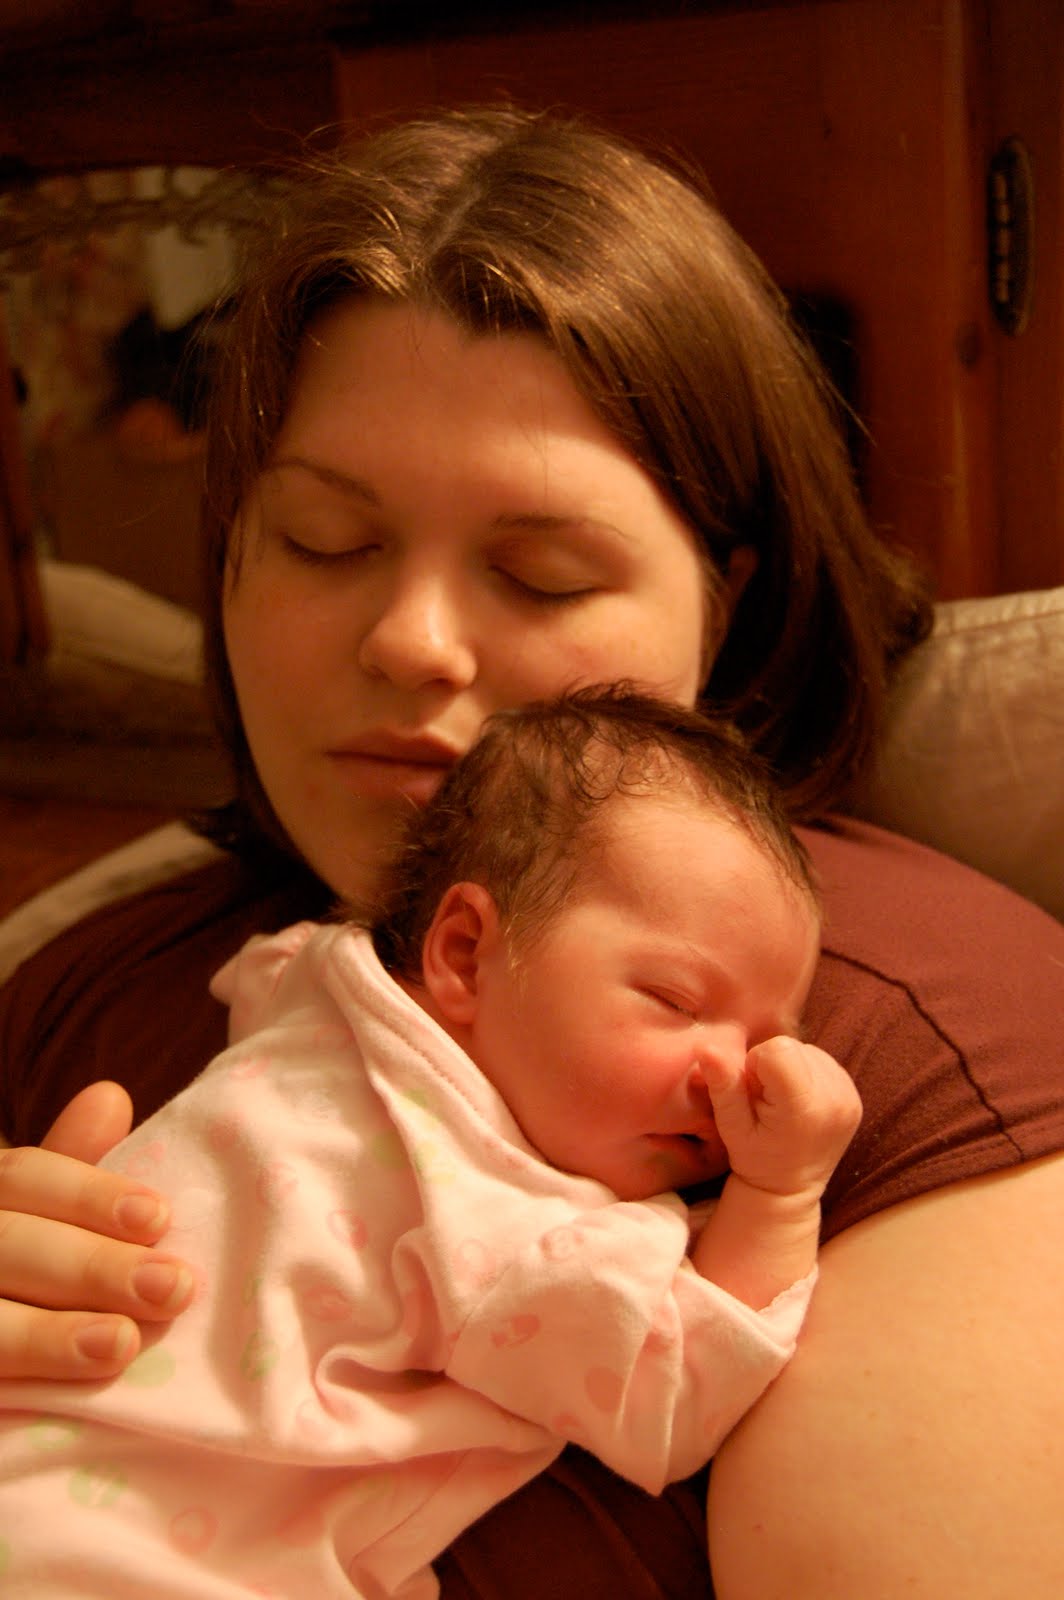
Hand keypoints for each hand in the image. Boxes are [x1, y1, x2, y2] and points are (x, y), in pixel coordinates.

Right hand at [0, 1082, 193, 1380]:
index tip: (160, 1218)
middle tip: (173, 1288)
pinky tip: (58, 1401)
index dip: (90, 1195)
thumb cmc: (20, 1275)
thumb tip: (110, 1097)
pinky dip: (19, 1375)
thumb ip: (70, 1169)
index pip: (24, 1177)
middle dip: (92, 1267)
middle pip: (8, 1244)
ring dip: (48, 1335)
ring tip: (121, 1343)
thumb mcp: (38, 1216)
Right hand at [701, 1037, 861, 1202]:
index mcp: (804, 1108)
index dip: (755, 1065)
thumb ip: (723, 1085)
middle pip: (791, 1047)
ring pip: (806, 1050)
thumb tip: (707, 1047)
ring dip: (787, 1069)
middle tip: (766, 1102)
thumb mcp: (731, 1127)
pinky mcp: (854, 1094)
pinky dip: (804, 1074)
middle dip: (770, 1067)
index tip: (753, 1094)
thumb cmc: (755, 1159)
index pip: (776, 1049)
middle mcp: (835, 1099)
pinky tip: (798, 1102)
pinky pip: (821, 1061)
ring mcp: (849, 1096)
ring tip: (782, 1103)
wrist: (790, 1189)